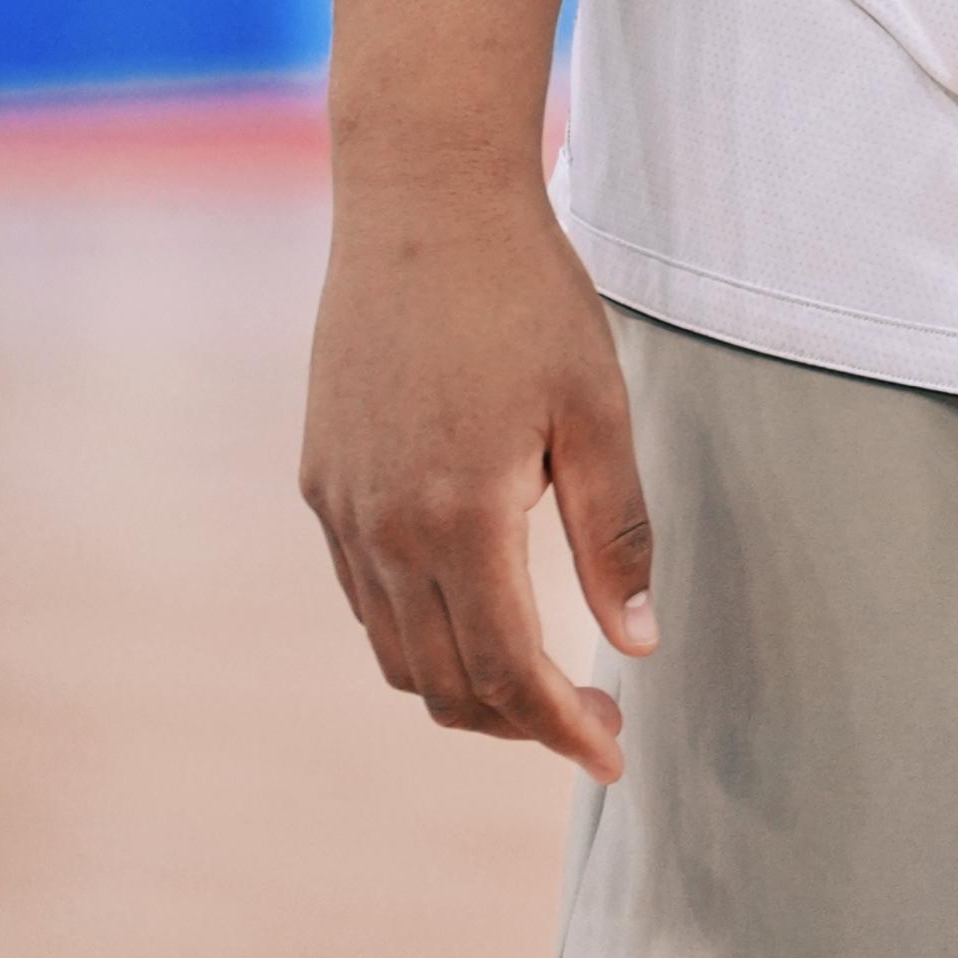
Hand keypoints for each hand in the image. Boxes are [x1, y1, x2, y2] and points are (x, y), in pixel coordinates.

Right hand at [300, 171, 654, 779]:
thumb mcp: (597, 407)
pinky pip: (366, 594)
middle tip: (590, 718)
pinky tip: (473, 604)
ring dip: (465, 684)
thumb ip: (615, 532)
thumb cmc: (526, 294)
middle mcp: (385, 529)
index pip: (510, 673)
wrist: (424, 200)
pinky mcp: (322, 476)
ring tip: (538, 676)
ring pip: (397, 650)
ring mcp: (343, 507)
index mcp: (460, 519)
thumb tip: (635, 644)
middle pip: (445, 684)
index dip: (562, 730)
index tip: (614, 757)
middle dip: (519, 722)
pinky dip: (418, 630)